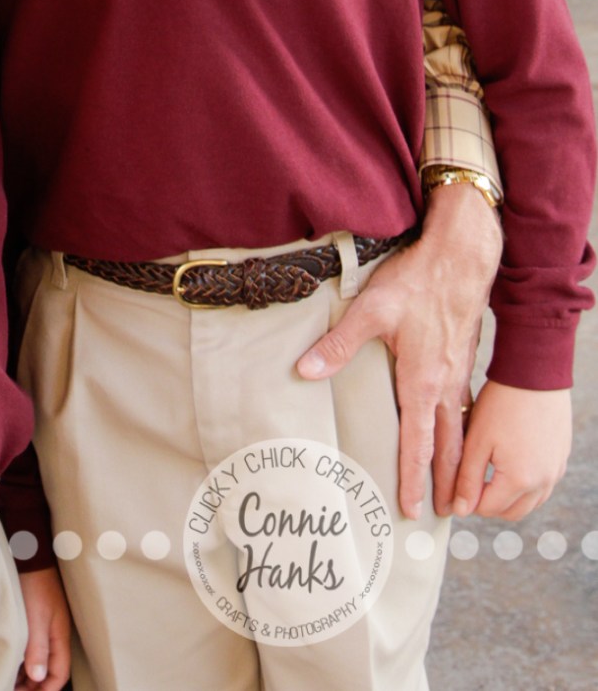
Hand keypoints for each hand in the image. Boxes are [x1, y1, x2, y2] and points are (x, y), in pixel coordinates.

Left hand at [16, 566, 71, 690]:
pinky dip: (23, 659)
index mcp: (59, 635)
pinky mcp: (35, 617)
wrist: (29, 552)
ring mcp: (46, 625)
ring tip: (10, 681)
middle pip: (50, 669)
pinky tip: (11, 661)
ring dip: (27, 673)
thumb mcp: (35, 618)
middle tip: (13, 690)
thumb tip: (38, 678)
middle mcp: (55, 633)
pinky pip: (33, 646)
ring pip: (40, 659)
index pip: (59, 674)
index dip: (46, 690)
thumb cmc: (33, 583)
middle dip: (35, 686)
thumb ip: (37, 648)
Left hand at [296, 184, 501, 518]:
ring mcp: (459, 372)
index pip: (417, 443)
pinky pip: (466, 405)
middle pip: (449, 447)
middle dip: (448, 483)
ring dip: (460, 460)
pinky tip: (457, 428)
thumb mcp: (371, 311)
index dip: (413, 478)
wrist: (460, 257)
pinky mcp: (464, 357)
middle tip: (447, 515)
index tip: (413, 509)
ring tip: (459, 487)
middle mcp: (445, 385)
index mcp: (422, 382)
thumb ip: (338, 345)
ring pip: (461, 428)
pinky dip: (464, 427)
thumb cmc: (416, 282)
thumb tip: (305, 371)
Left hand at [452, 382, 571, 520]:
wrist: (535, 374)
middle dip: (489, 502)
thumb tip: (460, 510)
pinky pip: (544, 484)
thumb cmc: (501, 403)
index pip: (488, 509)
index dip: (468, 499)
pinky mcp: (562, 458)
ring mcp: (556, 471)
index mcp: (519, 480)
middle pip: (511, 511)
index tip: (459, 480)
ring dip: (509, 495)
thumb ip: (467, 478)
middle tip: (473, 478)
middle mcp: (543, 482)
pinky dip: (527, 482)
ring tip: (491, 468)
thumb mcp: (477, 440)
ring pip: (530, 501)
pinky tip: (512, 460)